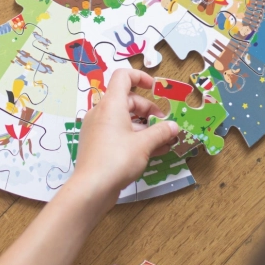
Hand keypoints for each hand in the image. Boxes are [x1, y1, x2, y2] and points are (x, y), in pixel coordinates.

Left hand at [71, 69, 178, 204]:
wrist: (91, 188)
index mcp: (111, 104)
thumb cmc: (117, 159)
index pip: (123, 76)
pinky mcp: (96, 143)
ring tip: (163, 140)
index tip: (156, 89)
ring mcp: (97, 128)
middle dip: (149, 110)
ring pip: (124, 118)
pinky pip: (117, 132)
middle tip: (164, 125)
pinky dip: (134, 137)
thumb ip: (161, 132)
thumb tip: (174, 127)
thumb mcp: (144, 144)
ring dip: (144, 126)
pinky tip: (152, 151)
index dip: (141, 77)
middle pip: (127, 100)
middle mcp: (101, 112)